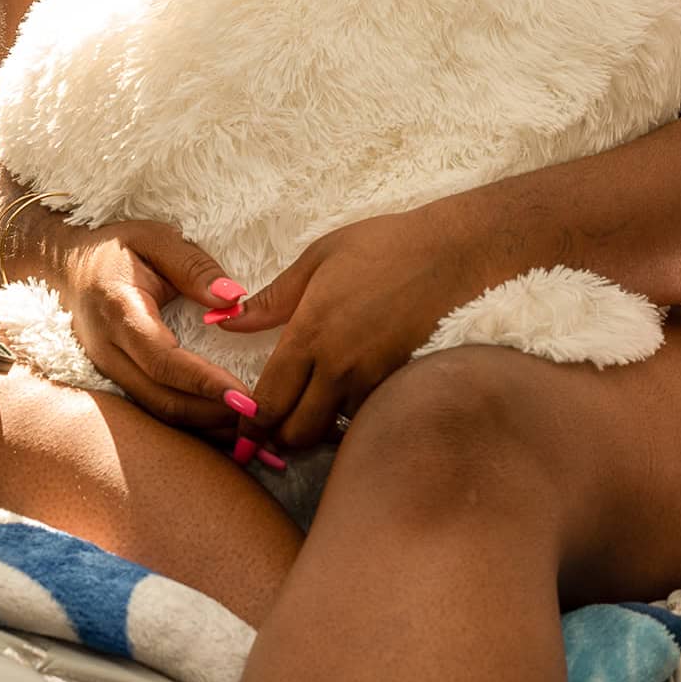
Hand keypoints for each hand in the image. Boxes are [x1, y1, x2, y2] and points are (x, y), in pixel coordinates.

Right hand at [65, 220, 249, 437]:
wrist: (64, 267)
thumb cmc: (114, 249)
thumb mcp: (155, 238)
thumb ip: (194, 266)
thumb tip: (233, 299)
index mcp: (120, 313)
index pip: (163, 360)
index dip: (204, 383)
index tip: (244, 395)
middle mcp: (109, 352)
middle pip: (161, 399)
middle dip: (211, 414)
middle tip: (259, 417)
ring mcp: (108, 372)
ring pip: (157, 412)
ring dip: (203, 426)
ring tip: (249, 428)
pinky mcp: (116, 381)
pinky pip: (153, 409)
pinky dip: (189, 422)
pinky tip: (220, 424)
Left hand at [218, 208, 487, 450]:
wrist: (457, 253)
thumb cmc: (386, 246)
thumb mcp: (319, 259)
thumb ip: (271, 299)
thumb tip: (223, 319)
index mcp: (310, 333)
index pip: (268, 401)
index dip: (250, 421)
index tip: (244, 421)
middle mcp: (340, 366)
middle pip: (297, 433)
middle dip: (281, 435)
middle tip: (278, 420)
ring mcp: (374, 380)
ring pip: (334, 430)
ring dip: (321, 427)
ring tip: (316, 406)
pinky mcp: (401, 384)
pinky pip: (368, 417)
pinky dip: (355, 416)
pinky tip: (353, 394)